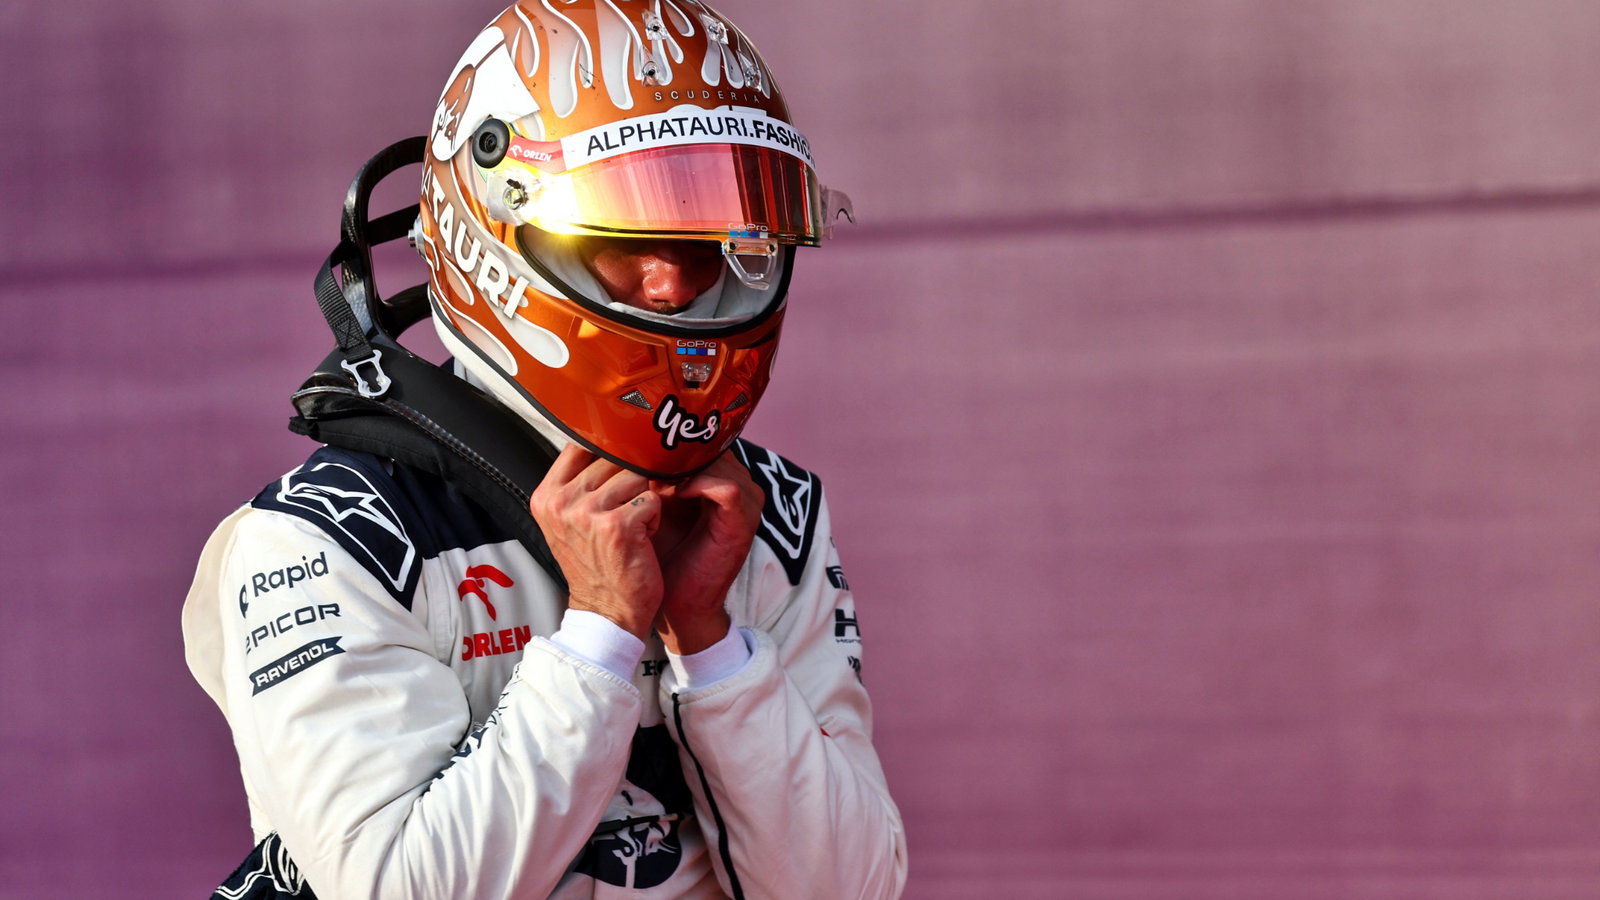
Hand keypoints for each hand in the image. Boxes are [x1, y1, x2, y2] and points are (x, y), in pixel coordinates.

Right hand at [529, 445, 663, 639]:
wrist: (607, 613)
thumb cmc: (596, 565)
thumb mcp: (570, 521)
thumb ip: (579, 482)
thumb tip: (606, 437)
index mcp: (546, 496)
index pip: (580, 444)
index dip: (609, 450)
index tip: (620, 466)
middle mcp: (561, 502)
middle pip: (613, 457)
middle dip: (630, 479)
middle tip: (627, 510)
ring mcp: (587, 513)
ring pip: (636, 476)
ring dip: (644, 499)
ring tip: (634, 525)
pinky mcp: (617, 526)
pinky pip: (653, 498)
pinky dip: (656, 517)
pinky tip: (643, 538)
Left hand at [649, 452, 764, 654]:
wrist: (676, 603)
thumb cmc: (660, 554)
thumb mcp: (650, 504)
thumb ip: (646, 472)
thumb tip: (616, 438)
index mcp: (718, 477)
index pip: (699, 436)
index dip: (666, 436)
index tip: (633, 441)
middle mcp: (738, 484)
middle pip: (711, 443)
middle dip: (673, 447)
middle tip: (638, 450)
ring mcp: (746, 503)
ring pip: (719, 460)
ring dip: (681, 465)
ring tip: (650, 473)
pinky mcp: (743, 522)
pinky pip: (725, 489)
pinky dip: (695, 486)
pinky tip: (666, 494)